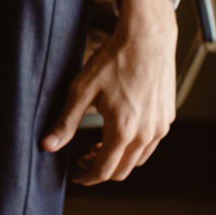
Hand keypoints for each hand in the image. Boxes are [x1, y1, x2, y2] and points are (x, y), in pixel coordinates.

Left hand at [41, 0, 176, 183]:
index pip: (103, 170)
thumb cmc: (113, 60)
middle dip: (101, 170)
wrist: (147, 37)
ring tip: (100, 145)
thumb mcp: (82, 89)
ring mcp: (160, 126)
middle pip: (122, 171)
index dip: (86, 177)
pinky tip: (120, 130)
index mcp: (123, 130)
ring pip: (138, 159)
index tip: (76, 175)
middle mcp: (146, 133)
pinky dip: (134, 147)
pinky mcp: (168, 117)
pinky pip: (150, 143)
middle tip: (84, 158)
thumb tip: (48, 146)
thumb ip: (65, 122)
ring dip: (118, 159)